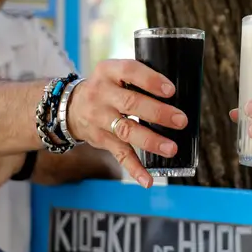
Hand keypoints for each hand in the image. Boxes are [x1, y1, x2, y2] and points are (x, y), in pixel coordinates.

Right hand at [65, 59, 187, 187]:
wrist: (70, 107)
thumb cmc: (106, 88)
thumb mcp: (114, 73)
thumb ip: (138, 78)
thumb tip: (176, 95)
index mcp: (108, 72)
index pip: (129, 71)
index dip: (150, 81)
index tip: (171, 91)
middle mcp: (102, 94)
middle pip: (130, 104)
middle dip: (158, 113)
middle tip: (180, 121)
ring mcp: (100, 118)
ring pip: (126, 130)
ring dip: (150, 141)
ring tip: (171, 148)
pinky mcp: (101, 139)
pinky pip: (119, 155)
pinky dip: (134, 168)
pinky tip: (147, 180)